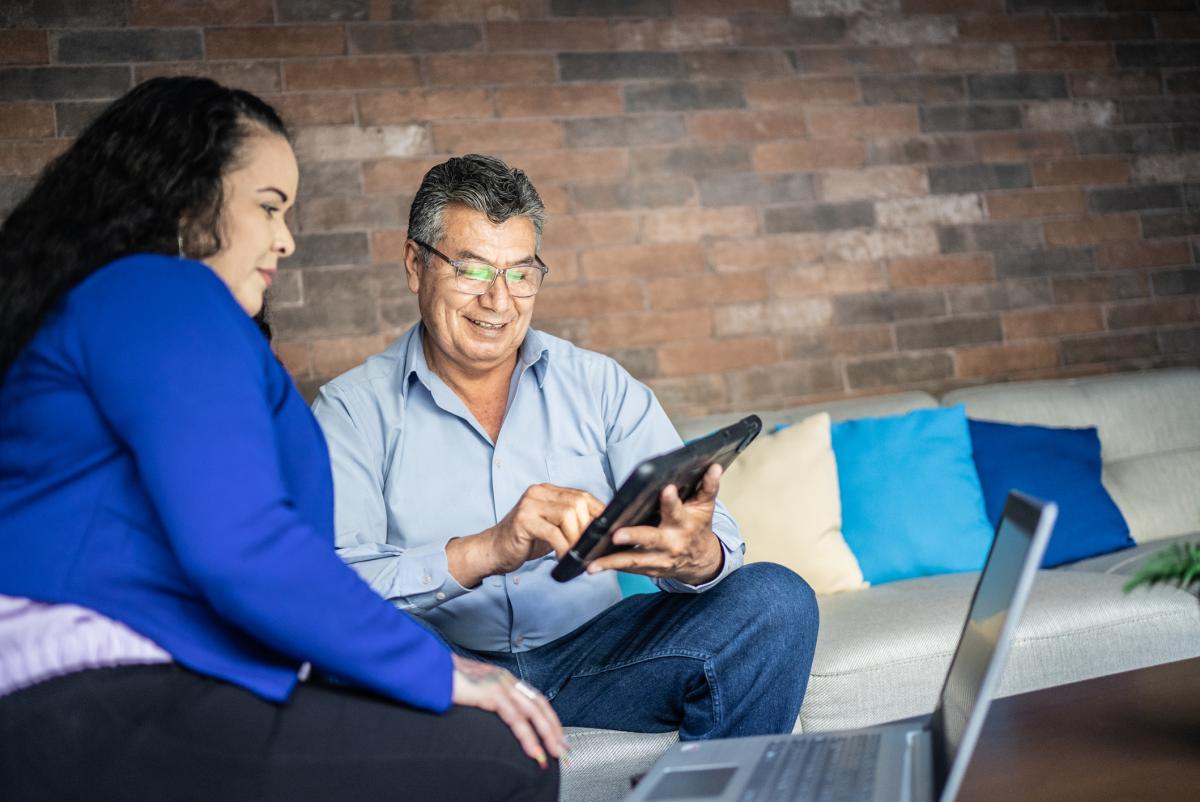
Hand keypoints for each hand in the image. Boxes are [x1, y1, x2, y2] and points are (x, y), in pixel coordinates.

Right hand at [449, 484, 604, 586]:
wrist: (493, 551)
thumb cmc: (525, 541)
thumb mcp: (553, 527)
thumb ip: (572, 521)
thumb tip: (603, 529)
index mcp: (548, 491)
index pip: (583, 496)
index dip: (599, 513)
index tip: (607, 532)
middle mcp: (539, 492)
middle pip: (578, 503)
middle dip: (588, 528)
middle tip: (590, 548)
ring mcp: (530, 504)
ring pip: (568, 515)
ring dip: (577, 539)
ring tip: (576, 555)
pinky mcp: (523, 520)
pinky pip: (553, 532)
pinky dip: (563, 547)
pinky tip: (562, 558)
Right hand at [451, 654, 567, 767]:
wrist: (427, 669)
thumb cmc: (443, 680)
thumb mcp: (471, 690)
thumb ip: (485, 699)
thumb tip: (494, 716)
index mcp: (503, 677)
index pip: (535, 698)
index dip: (548, 718)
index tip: (557, 736)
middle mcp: (506, 679)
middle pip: (540, 705)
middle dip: (554, 729)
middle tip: (564, 750)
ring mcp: (500, 684)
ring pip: (533, 714)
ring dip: (547, 736)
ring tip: (554, 755)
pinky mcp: (491, 693)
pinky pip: (516, 720)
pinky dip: (528, 738)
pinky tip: (534, 752)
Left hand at [586, 464, 724, 585]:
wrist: (702, 560)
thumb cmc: (698, 526)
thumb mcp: (705, 507)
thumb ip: (708, 486)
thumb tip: (714, 466)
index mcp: (684, 524)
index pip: (677, 510)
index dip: (671, 500)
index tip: (665, 489)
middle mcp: (671, 543)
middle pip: (651, 539)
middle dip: (634, 536)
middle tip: (616, 533)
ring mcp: (660, 559)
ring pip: (634, 560)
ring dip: (612, 562)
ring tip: (592, 563)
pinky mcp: (650, 570)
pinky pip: (629, 569)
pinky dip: (611, 566)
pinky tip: (592, 566)